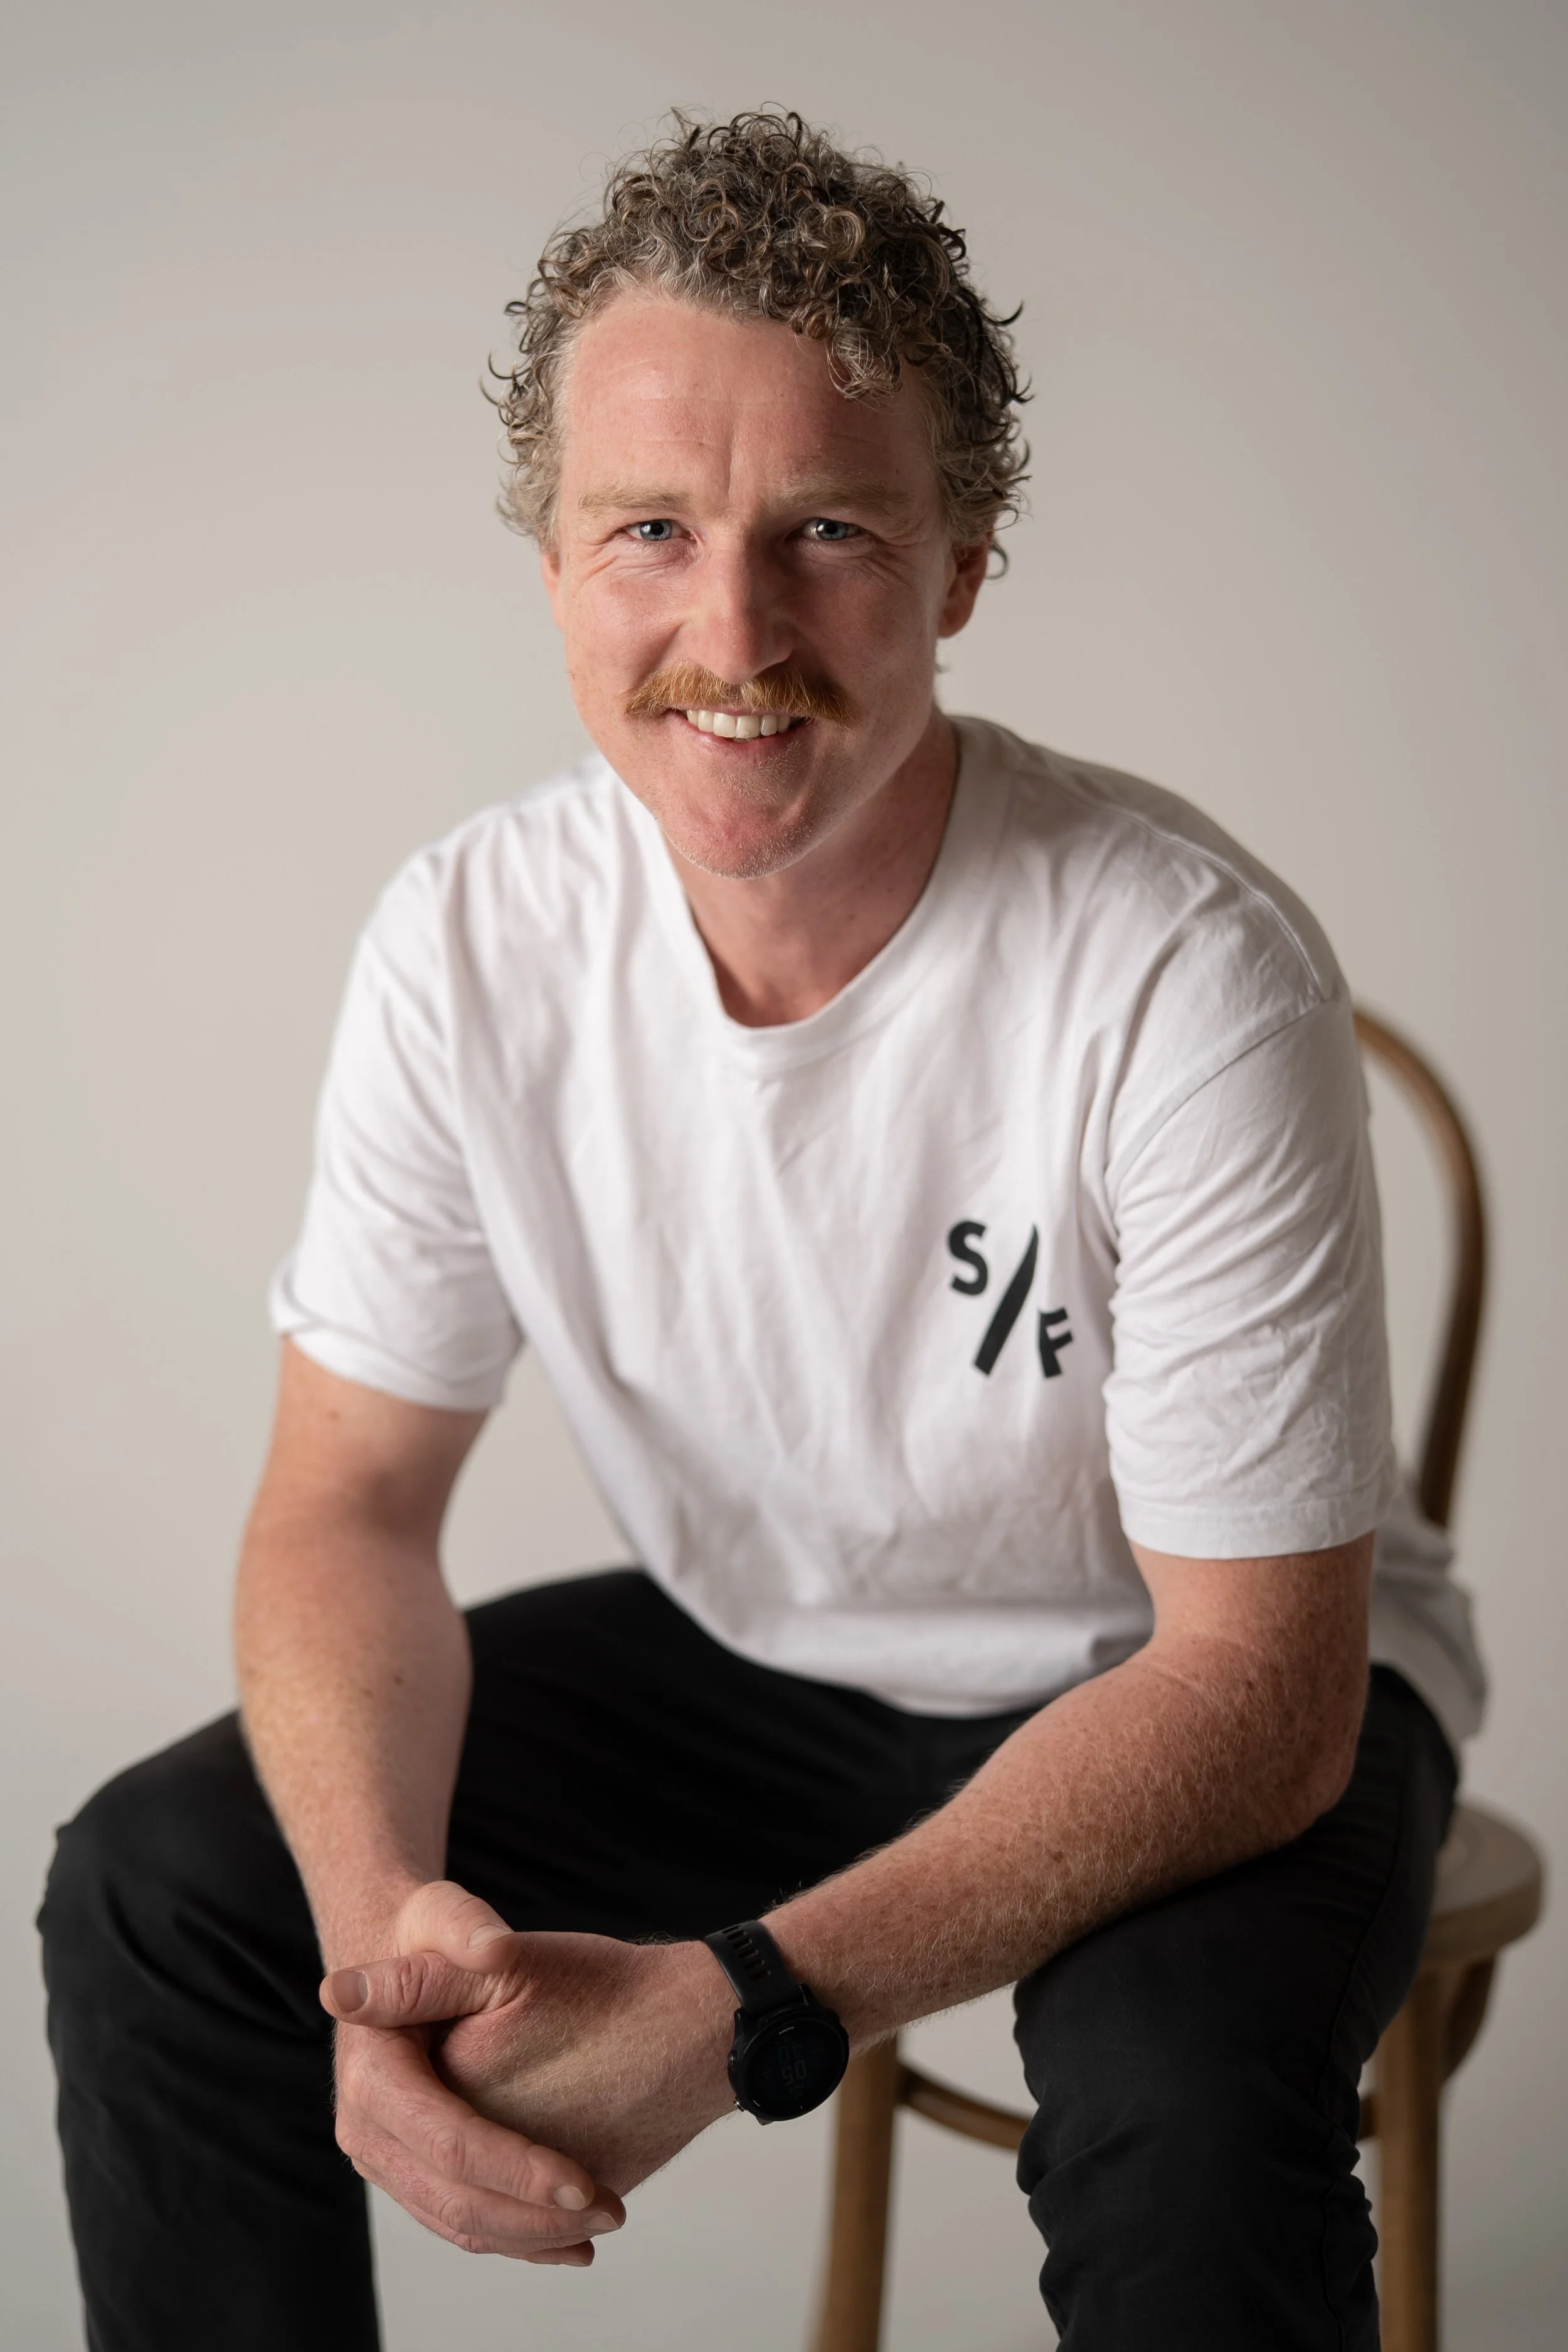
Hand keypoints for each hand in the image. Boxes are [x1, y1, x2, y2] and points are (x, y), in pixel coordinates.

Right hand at [322, 1882, 736, 2206]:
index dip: (517, 2169)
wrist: (405, 1955)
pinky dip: (516, 2234)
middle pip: (453, 2198)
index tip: (582, 2182)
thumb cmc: (430, 1930)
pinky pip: (460, 2221)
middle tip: (612, 2209)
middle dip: (535, 2217)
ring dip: (534, 2235)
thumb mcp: (445, 1913)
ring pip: (458, 2222)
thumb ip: (464, 1927)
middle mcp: (365, 2129)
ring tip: (607, 2218)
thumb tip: (490, 1946)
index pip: (448, 2140)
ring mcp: (384, 2157)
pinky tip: (572, 2236)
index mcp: (372, 2075)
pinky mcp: (408, 2172)